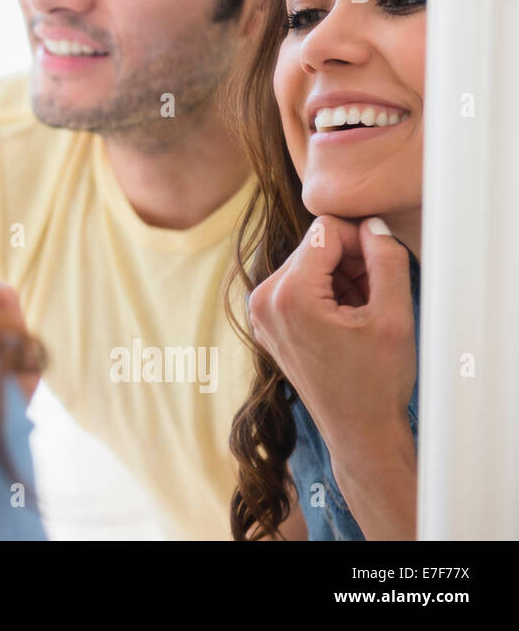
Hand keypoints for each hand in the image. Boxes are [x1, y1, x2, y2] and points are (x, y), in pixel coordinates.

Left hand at [247, 215, 416, 457]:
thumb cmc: (376, 380)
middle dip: (349, 262)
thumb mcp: (394, 316)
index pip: (325, 230)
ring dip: (340, 278)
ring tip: (360, 314)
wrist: (357, 429)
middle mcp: (262, 299)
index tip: (381, 271)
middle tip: (374, 297)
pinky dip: (325, 292)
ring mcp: (259, 311)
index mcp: (288, 295)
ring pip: (308, 263)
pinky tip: (344, 321)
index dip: (362, 242)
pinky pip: (298, 283)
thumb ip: (386, 259)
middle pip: (313, 245)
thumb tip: (371, 224)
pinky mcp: (265, 319)